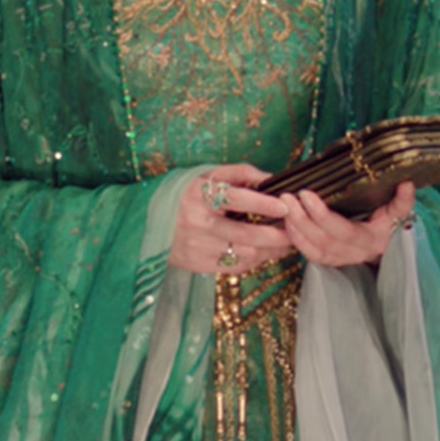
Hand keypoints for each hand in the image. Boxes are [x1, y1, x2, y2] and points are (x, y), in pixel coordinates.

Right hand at [167, 164, 294, 276]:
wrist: (145, 223)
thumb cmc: (182, 195)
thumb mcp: (204, 175)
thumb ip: (238, 173)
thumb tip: (270, 178)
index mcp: (198, 195)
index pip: (235, 198)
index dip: (262, 202)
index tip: (284, 205)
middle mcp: (198, 223)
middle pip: (245, 235)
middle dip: (275, 236)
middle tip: (293, 231)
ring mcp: (197, 247)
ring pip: (243, 255)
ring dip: (269, 251)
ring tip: (284, 243)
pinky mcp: (197, 265)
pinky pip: (234, 267)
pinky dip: (253, 261)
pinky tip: (263, 253)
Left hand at [281, 182, 413, 268]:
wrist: (389, 245)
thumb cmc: (391, 222)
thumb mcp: (398, 211)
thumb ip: (402, 201)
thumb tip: (407, 184)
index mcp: (373, 240)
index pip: (344, 231)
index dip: (322, 215)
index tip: (306, 194)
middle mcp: (357, 254)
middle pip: (324, 241)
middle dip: (302, 218)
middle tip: (287, 196)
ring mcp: (343, 260)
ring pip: (314, 250)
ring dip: (296, 229)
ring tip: (284, 206)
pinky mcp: (332, 262)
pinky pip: (311, 256)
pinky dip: (296, 240)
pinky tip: (287, 223)